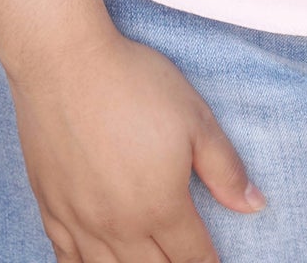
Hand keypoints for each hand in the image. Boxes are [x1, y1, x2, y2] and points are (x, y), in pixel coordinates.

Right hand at [8, 25, 264, 262]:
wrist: (65, 63)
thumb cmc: (134, 83)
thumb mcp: (195, 118)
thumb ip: (225, 168)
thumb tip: (255, 205)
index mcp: (160, 206)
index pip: (193, 256)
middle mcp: (119, 226)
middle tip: (184, 259)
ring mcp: (80, 222)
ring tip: (150, 261)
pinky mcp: (51, 209)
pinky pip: (68, 260)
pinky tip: (99, 261)